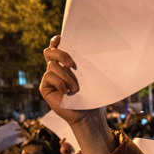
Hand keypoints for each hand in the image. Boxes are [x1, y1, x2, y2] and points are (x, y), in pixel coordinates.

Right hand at [39, 35, 115, 153]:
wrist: (90, 115)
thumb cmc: (94, 96)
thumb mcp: (95, 77)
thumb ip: (93, 64)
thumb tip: (108, 50)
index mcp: (67, 64)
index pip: (57, 46)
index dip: (57, 41)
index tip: (61, 38)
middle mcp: (56, 69)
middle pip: (49, 52)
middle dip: (60, 54)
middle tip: (72, 64)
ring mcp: (50, 78)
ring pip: (52, 66)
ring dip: (66, 76)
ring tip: (76, 88)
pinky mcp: (45, 88)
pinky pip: (49, 77)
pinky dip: (61, 83)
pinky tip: (68, 92)